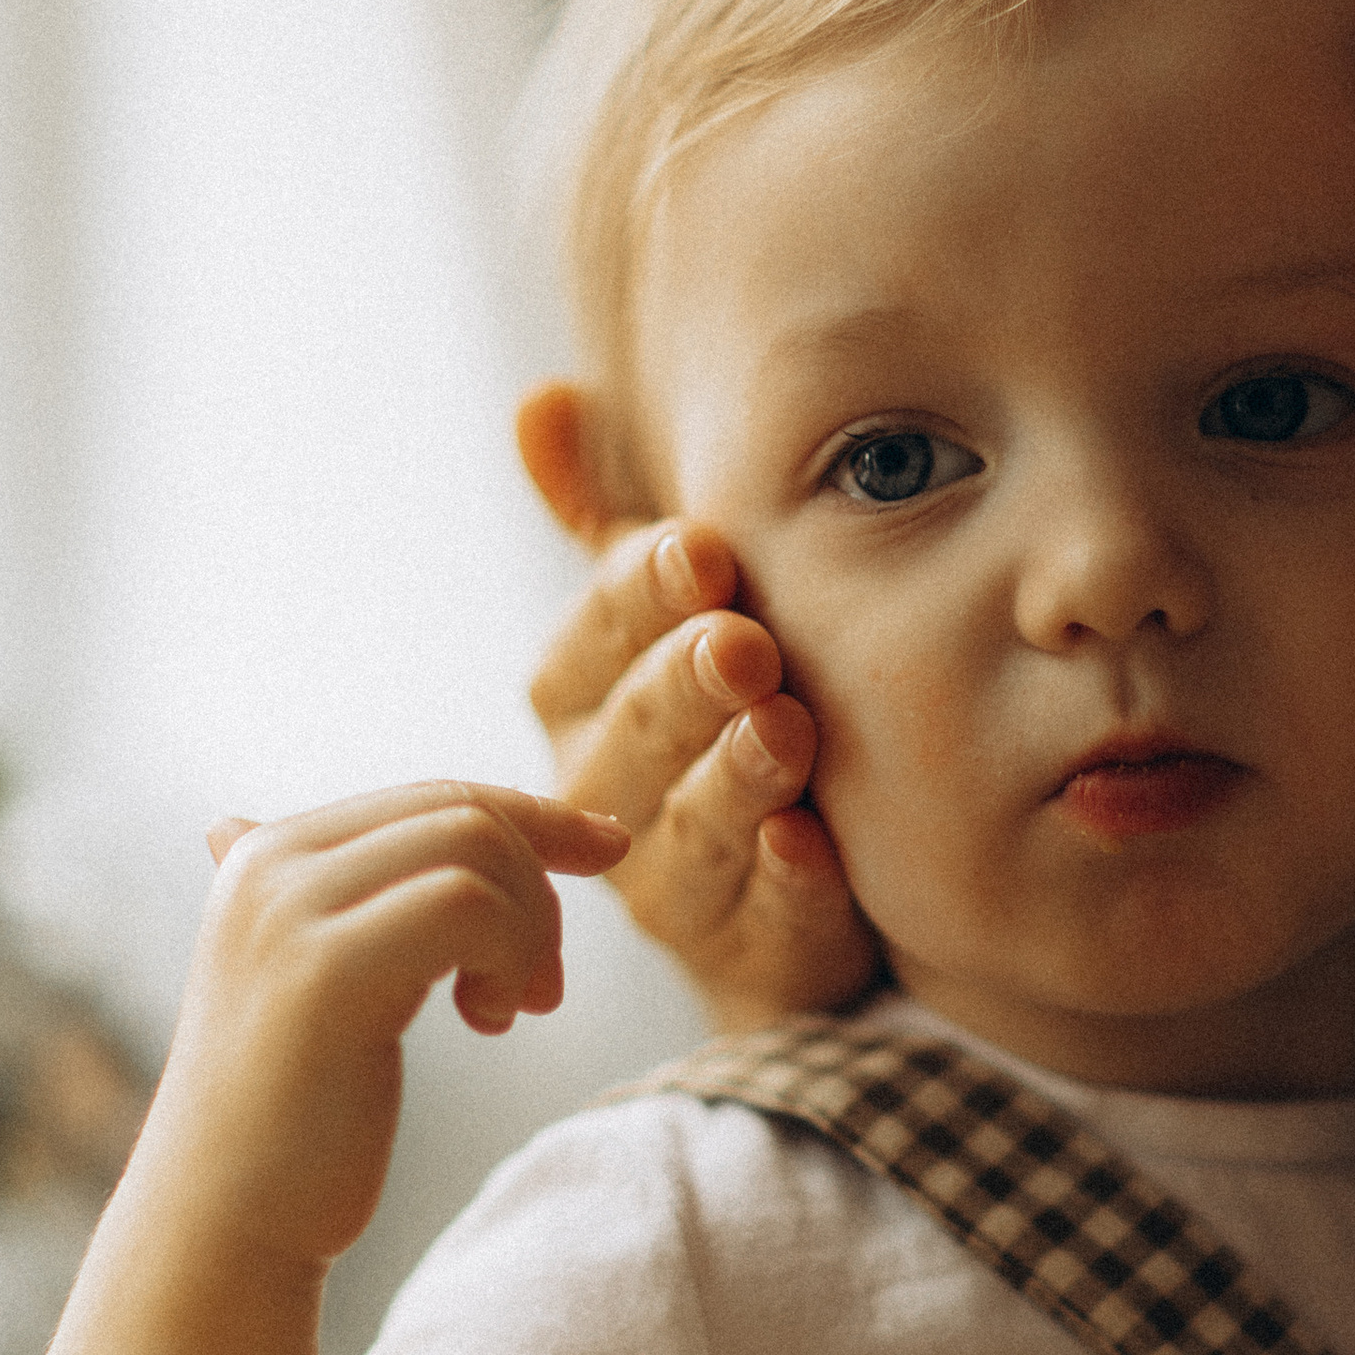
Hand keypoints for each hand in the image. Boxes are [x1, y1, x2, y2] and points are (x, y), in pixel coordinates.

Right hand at [138, 785, 629, 1277]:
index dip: (534, 820)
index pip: (434, 798)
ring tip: (513, 1011)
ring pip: (476, 849)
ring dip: (529, 930)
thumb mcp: (308, 982)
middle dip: (540, 884)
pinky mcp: (325, 971)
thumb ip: (315, 902)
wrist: (222, 1224)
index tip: (607, 850)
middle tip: (545, 988)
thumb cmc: (285, 1118)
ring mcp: (289, 912)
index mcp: (265, 856)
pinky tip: (491, 1021)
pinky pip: (468, 906)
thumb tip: (236, 820)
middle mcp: (267, 865)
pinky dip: (513, 954)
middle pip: (465, 814)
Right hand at [527, 519, 881, 1028]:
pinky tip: (812, 846)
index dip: (639, 594)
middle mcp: (601, 793)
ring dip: (734, 777)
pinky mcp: (745, 954)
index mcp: (578, 698)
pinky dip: (784, 884)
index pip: (596, 635)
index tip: (699, 548)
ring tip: (785, 727)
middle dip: (684, 684)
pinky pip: (763, 921)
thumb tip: (543, 400)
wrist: (781, 903)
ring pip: (692, 830)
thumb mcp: (664, 621)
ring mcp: (666, 886)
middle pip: (635, 733)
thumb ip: (606, 520)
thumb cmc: (713, 728)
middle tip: (742, 642)